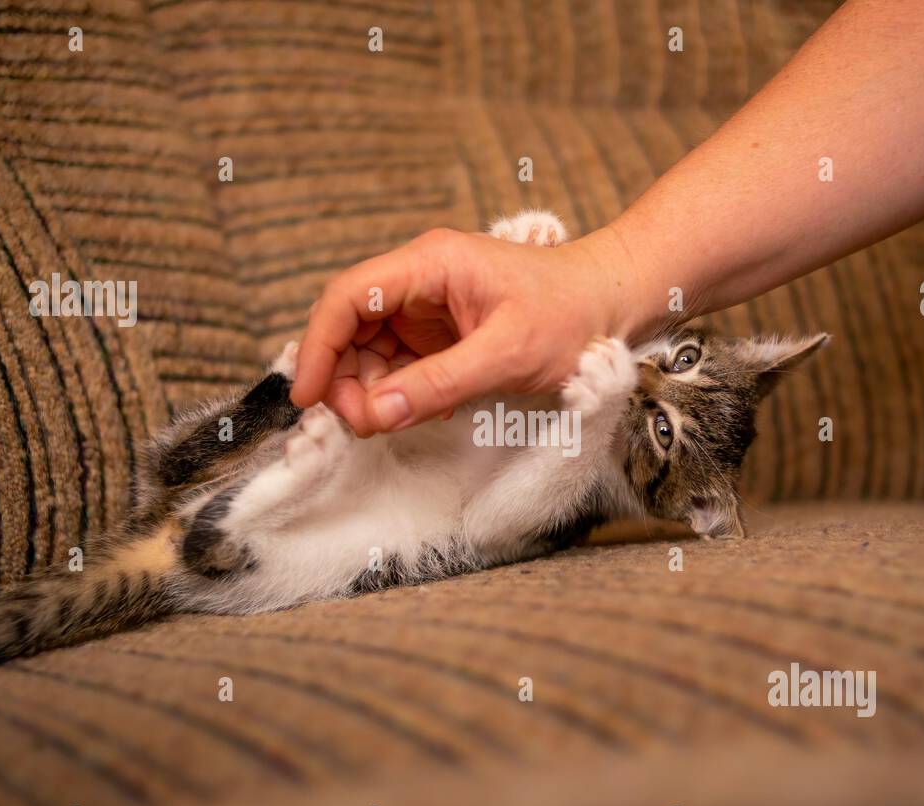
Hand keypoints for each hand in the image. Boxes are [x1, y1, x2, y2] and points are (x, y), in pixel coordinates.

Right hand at [289, 225, 647, 435]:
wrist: (613, 304)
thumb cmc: (570, 316)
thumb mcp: (506, 355)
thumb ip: (437, 384)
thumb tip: (372, 415)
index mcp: (429, 264)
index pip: (348, 297)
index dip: (318, 347)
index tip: (310, 398)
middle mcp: (420, 280)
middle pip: (350, 325)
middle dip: (344, 377)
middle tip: (361, 425)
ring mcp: (428, 307)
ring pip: (370, 349)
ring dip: (369, 389)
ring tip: (388, 423)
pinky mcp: (441, 333)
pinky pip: (399, 363)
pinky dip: (398, 392)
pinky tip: (423, 410)